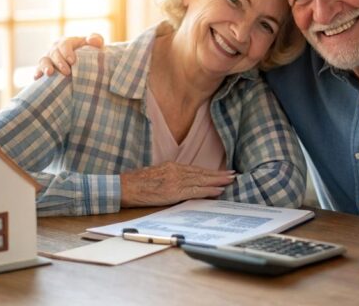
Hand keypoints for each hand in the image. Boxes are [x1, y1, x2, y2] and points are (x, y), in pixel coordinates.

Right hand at [33, 33, 104, 78]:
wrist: (86, 65)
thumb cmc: (91, 53)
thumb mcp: (97, 45)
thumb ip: (97, 39)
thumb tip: (91, 40)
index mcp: (67, 42)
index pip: (65, 44)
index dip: (67, 52)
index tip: (72, 61)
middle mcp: (56, 49)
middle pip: (54, 53)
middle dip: (59, 62)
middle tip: (67, 72)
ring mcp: (49, 59)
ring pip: (44, 60)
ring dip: (45, 66)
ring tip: (49, 73)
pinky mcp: (45, 69)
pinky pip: (39, 69)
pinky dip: (37, 73)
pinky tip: (37, 78)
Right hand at [120, 162, 235, 206]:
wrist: (124, 187)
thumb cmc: (138, 184)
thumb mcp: (157, 176)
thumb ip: (171, 177)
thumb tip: (185, 184)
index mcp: (172, 167)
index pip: (196, 169)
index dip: (211, 172)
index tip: (223, 172)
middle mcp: (176, 171)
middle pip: (202, 173)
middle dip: (219, 175)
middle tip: (233, 175)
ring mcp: (175, 181)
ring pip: (201, 181)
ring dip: (217, 181)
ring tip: (230, 181)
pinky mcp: (173, 192)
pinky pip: (194, 191)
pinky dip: (207, 190)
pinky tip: (217, 191)